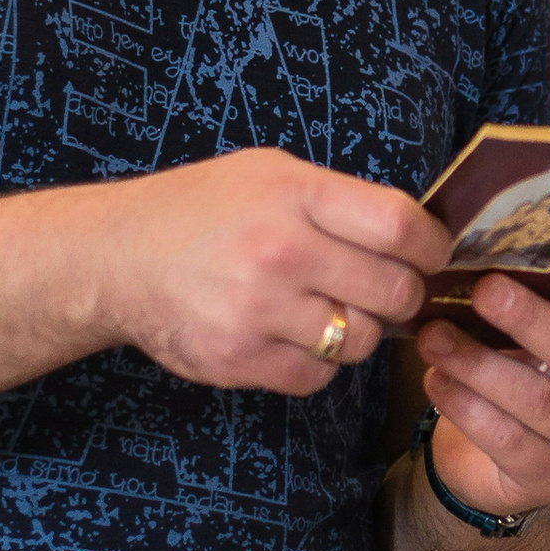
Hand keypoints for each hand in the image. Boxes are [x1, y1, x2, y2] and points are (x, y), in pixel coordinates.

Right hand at [99, 147, 446, 394]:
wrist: (117, 257)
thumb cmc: (202, 209)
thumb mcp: (269, 173)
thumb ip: (339, 199)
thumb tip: (417, 234)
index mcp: (295, 195)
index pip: (401, 228)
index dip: (432, 246)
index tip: (430, 254)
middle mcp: (280, 252)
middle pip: (394, 291)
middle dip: (403, 293)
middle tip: (387, 288)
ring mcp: (259, 311)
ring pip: (361, 340)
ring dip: (359, 330)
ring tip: (331, 308)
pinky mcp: (240, 359)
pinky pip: (318, 377)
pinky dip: (319, 363)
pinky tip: (295, 336)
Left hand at [416, 273, 549, 520]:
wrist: (503, 464)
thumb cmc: (526, 377)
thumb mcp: (538, 339)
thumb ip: (533, 303)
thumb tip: (480, 260)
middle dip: (529, 320)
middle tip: (485, 291)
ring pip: (536, 399)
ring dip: (480, 364)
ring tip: (436, 338)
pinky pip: (507, 439)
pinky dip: (466, 407)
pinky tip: (436, 380)